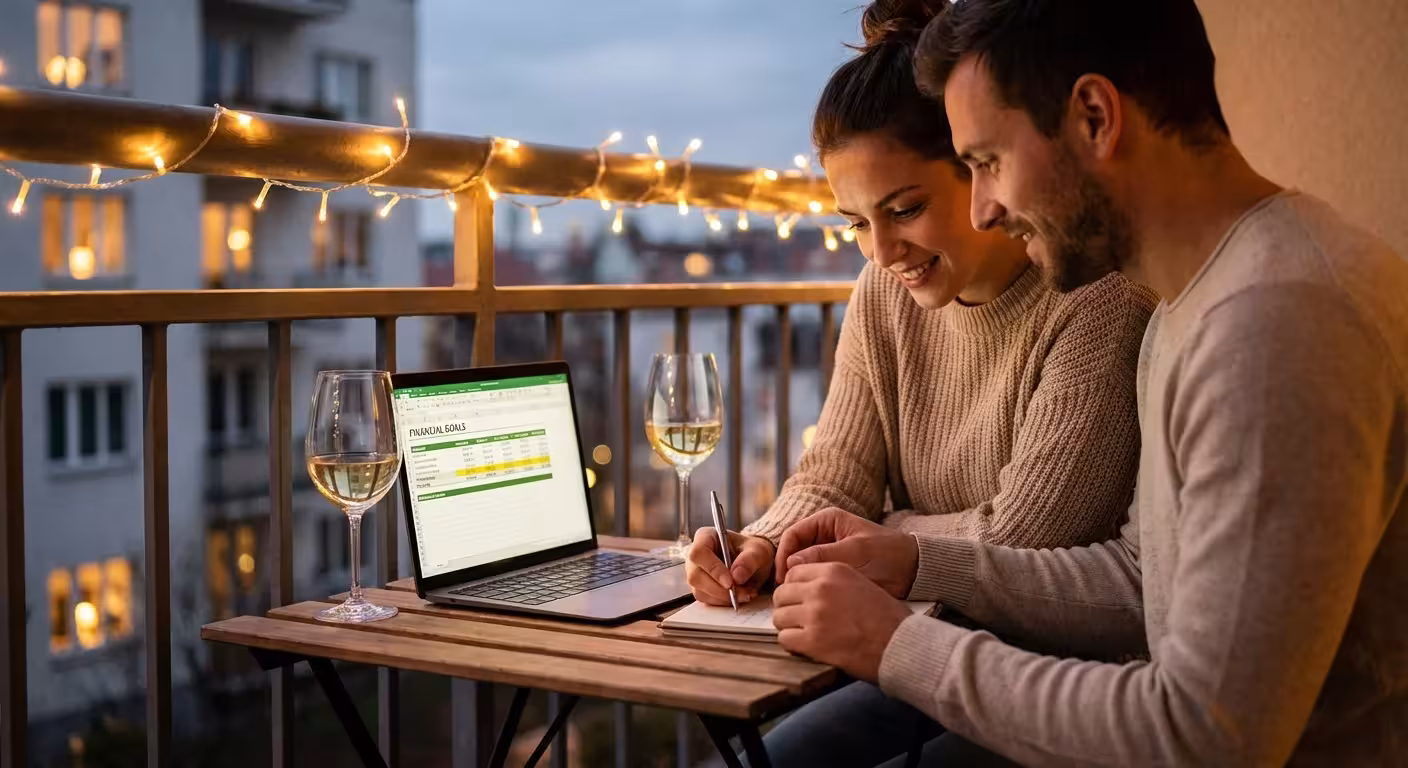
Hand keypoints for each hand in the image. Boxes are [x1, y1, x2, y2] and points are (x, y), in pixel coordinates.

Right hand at [686, 528, 774, 605]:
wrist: (754, 563)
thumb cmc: (753, 551)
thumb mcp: (759, 550)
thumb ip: (750, 560)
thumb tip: (736, 576)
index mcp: (706, 537)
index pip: (699, 553)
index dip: (712, 569)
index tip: (730, 582)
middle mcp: (696, 555)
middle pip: (696, 575)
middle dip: (720, 589)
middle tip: (742, 593)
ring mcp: (695, 572)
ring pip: (699, 591)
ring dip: (723, 597)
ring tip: (745, 594)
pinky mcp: (700, 588)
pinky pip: (706, 599)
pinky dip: (723, 602)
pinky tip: (738, 596)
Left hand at [773, 562, 914, 682]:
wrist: (901, 644)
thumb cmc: (887, 617)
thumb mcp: (860, 583)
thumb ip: (831, 581)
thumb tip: (804, 589)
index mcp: (833, 570)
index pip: (793, 573)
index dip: (794, 589)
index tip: (799, 600)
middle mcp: (821, 588)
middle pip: (782, 594)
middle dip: (788, 608)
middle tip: (799, 619)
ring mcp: (814, 614)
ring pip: (779, 617)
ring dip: (789, 627)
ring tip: (804, 634)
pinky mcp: (812, 641)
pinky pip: (784, 639)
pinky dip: (793, 644)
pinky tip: (807, 646)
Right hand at [775, 507, 918, 597]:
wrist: (913, 571)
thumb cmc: (888, 555)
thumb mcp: (856, 553)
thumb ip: (823, 556)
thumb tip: (792, 564)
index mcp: (827, 521)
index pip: (793, 534)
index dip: (784, 555)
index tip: (783, 576)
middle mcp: (824, 534)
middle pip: (793, 551)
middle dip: (787, 570)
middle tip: (784, 591)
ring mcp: (828, 552)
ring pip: (801, 566)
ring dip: (796, 580)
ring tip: (794, 598)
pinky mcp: (833, 570)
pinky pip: (814, 577)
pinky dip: (808, 587)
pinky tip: (807, 600)